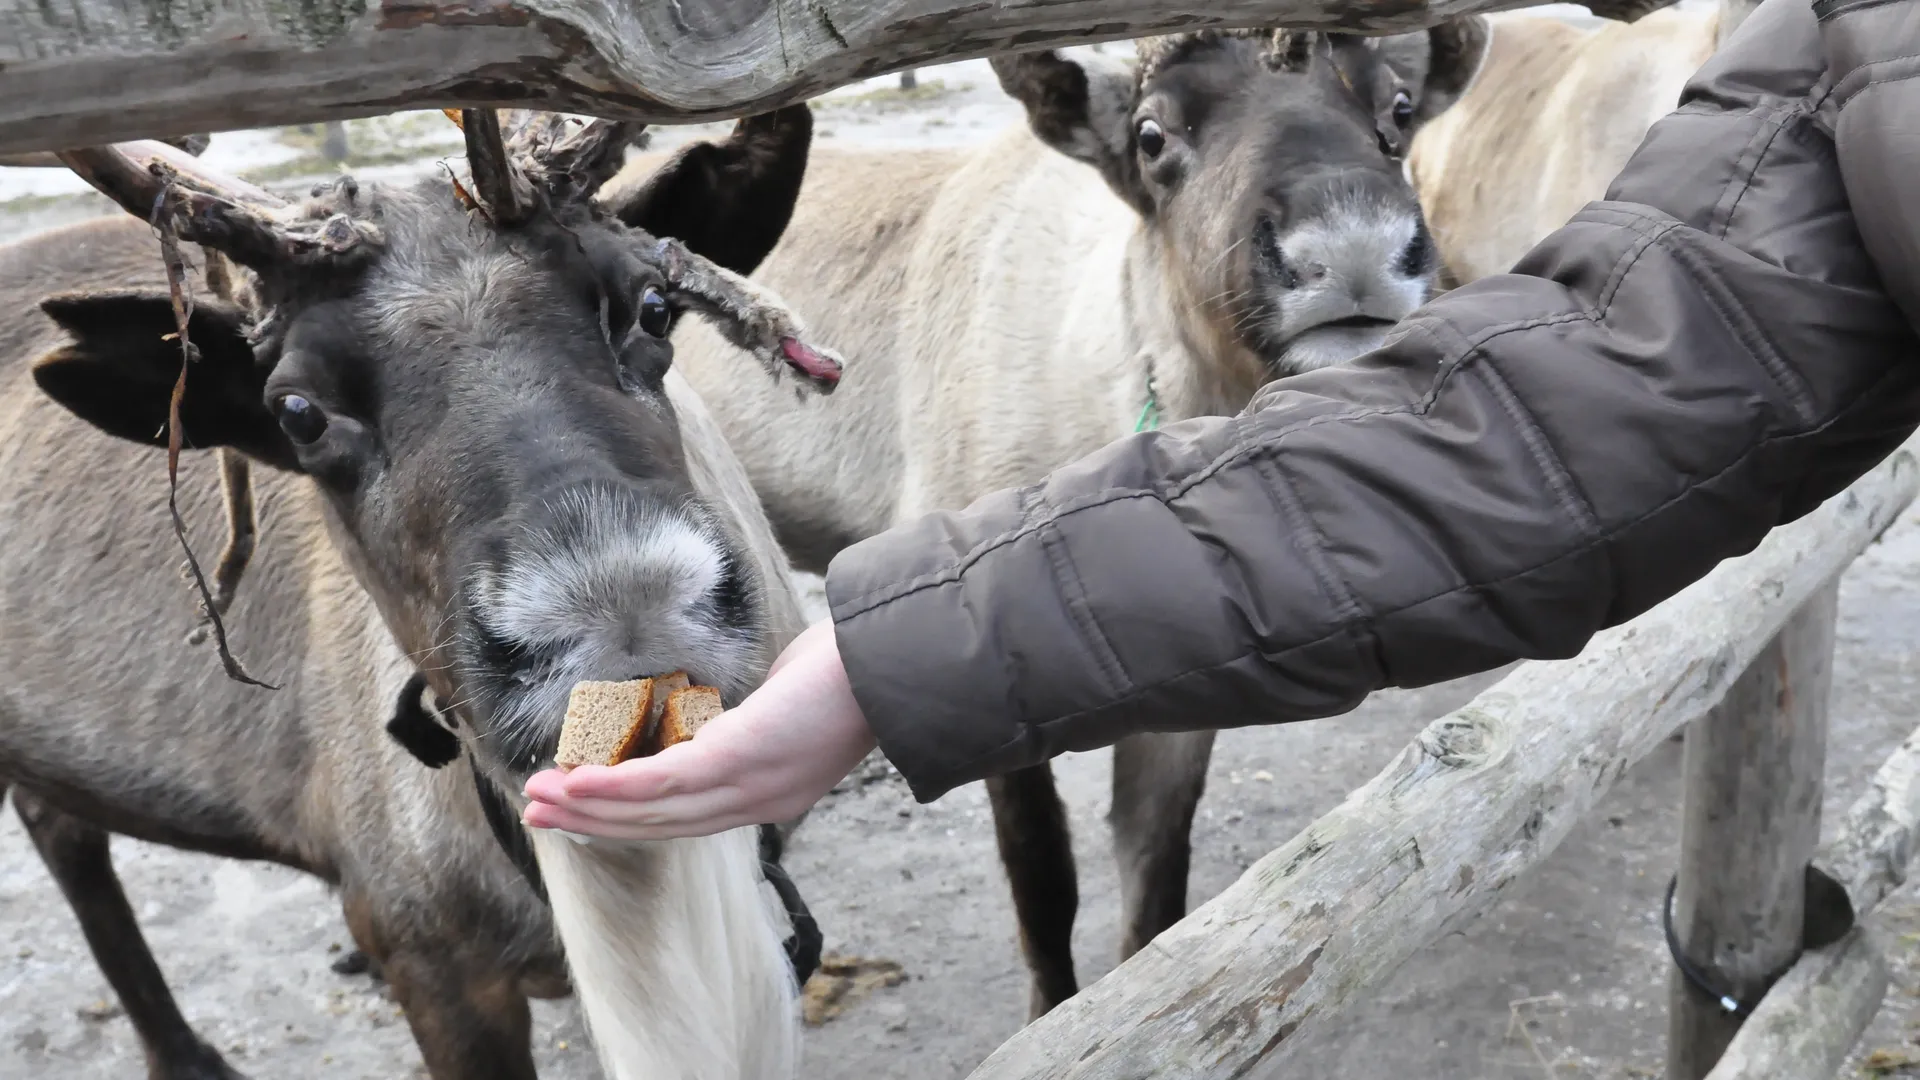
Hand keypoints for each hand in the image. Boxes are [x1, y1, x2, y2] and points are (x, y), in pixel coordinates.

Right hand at [521, 619, 876, 840]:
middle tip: (539, 816)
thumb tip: (722, 710)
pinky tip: (573, 784)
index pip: (687, 814)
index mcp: (769, 791)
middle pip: (662, 824)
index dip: (629, 813)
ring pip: (654, 810)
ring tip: (538, 801)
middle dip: (596, 820)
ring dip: (590, 807)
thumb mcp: (785, 701)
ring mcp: (751, 786)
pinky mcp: (742, 760)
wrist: (891, 654)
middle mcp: (759, 802)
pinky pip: (664, 783)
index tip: (580, 805)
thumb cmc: (844, 666)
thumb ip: (748, 715)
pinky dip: (613, 789)